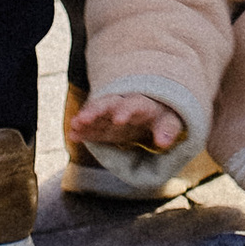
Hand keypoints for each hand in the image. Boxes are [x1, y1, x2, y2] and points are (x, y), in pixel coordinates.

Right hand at [68, 92, 186, 152]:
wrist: (156, 108)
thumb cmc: (165, 115)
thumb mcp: (172, 121)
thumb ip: (168, 129)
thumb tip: (163, 142)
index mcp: (143, 103)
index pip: (134, 105)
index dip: (126, 111)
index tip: (118, 120)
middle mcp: (124, 104)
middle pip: (109, 104)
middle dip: (96, 111)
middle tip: (84, 119)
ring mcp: (111, 112)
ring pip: (97, 112)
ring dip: (85, 118)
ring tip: (74, 125)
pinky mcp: (104, 122)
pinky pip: (92, 124)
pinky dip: (83, 129)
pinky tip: (73, 135)